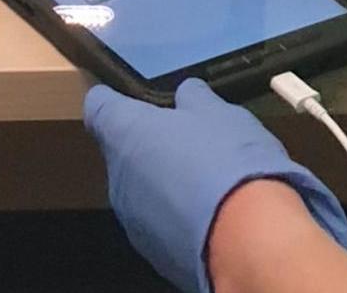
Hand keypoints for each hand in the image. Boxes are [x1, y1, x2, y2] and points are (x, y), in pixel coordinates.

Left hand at [84, 79, 346, 292]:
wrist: (247, 238)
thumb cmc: (227, 165)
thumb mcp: (220, 114)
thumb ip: (195, 100)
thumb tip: (187, 94)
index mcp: (125, 133)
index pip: (98, 105)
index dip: (115, 100)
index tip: (132, 99)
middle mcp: (118, 177)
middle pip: (124, 152)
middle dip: (152, 146)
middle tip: (189, 142)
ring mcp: (133, 219)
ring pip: (142, 191)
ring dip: (166, 184)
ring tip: (208, 181)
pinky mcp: (153, 251)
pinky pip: (160, 224)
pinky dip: (179, 216)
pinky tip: (213, 214)